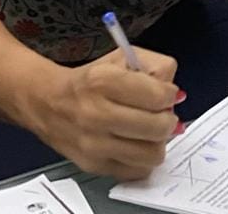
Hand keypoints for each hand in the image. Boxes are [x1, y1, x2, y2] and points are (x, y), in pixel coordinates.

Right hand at [28, 46, 181, 179]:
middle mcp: (97, 114)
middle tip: (161, 113)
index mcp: (103, 80)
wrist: (50, 103)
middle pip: (158, 126)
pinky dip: (143, 158)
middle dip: (168, 119)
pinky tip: (136, 143)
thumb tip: (177, 96)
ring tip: (150, 130)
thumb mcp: (123, 57)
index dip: (169, 94)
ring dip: (158, 141)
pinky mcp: (94, 165)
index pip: (158, 95)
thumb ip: (156, 67)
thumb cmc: (91, 80)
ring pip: (152, 153)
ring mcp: (95, 144)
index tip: (166, 93)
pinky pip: (137, 170)